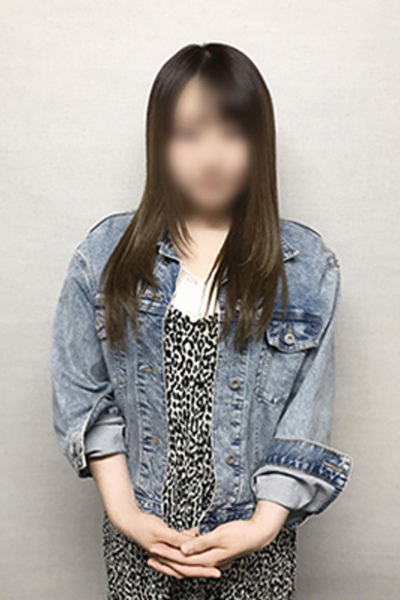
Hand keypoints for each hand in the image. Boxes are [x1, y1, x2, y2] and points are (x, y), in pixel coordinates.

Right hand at [112, 508, 221, 578]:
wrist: (129, 521)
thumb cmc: (143, 525)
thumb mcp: (161, 530)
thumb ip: (176, 538)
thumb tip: (191, 543)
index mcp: (165, 557)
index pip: (187, 567)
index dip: (202, 569)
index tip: (216, 570)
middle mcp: (166, 558)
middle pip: (187, 569)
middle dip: (203, 571)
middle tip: (218, 572)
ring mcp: (165, 553)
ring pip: (184, 563)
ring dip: (196, 565)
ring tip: (210, 566)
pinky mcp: (165, 547)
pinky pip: (180, 554)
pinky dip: (189, 553)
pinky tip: (195, 547)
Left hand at [147, 500, 289, 575]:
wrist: (258, 534)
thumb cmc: (241, 533)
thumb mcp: (219, 536)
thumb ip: (200, 543)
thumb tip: (183, 550)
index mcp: (208, 558)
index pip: (182, 560)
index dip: (167, 555)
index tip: (154, 549)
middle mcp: (209, 561)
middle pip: (183, 565)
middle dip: (166, 560)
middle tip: (152, 554)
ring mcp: (213, 558)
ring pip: (189, 562)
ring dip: (175, 558)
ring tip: (162, 552)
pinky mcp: (215, 553)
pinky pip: (196, 556)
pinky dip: (187, 552)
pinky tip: (183, 546)